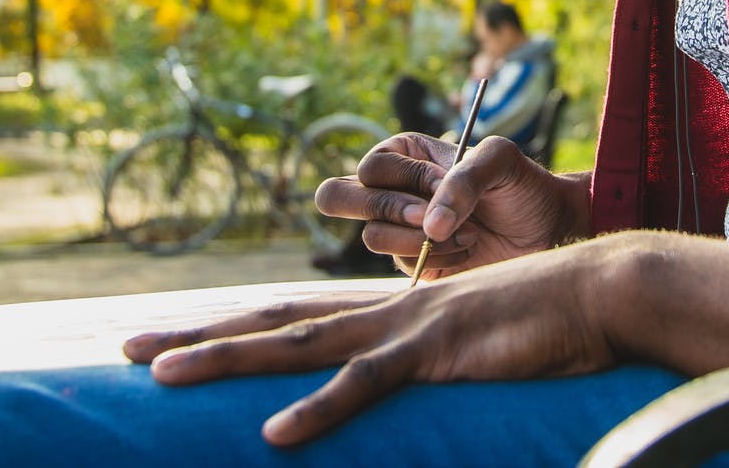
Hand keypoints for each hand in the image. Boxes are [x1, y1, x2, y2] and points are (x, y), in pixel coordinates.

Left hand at [122, 231, 728, 445]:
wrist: (605, 290)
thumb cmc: (550, 325)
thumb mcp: (474, 348)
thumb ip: (431, 363)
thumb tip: (400, 386)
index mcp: (389, 312)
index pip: (291, 317)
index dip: (228, 328)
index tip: (170, 341)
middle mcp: (384, 311)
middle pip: (272, 320)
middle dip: (196, 336)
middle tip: (123, 349)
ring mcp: (407, 328)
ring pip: (298, 344)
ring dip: (226, 361)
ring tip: (160, 375)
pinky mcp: (439, 352)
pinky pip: (368, 386)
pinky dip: (319, 412)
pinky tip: (274, 437)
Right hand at [314, 132, 587, 277]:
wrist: (548, 231)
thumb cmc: (523, 186)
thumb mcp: (501, 161)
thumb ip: (463, 179)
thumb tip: (430, 226)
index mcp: (404, 155)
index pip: (370, 166)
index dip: (406, 180)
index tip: (447, 184)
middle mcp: (393, 190)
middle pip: (338, 197)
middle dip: (385, 208)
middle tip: (428, 218)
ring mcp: (399, 230)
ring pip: (372, 237)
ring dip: (421, 239)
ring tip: (465, 234)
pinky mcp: (412, 265)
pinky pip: (399, 266)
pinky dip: (437, 260)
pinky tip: (467, 252)